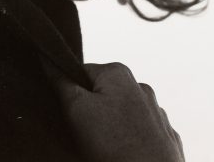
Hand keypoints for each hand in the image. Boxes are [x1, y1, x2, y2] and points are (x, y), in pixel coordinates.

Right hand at [42, 59, 184, 161]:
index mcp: (118, 73)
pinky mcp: (163, 136)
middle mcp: (140, 86)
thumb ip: (62, 83)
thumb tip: (50, 61)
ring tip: (103, 149)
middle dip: (90, 112)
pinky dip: (129, 142)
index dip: (69, 93)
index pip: (81, 73)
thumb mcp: (77, 109)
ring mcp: (155, 111)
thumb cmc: (114, 143)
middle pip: (102, 95)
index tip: (68, 114)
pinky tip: (122, 154)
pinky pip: (138, 134)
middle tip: (84, 135)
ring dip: (110, 128)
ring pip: (121, 116)